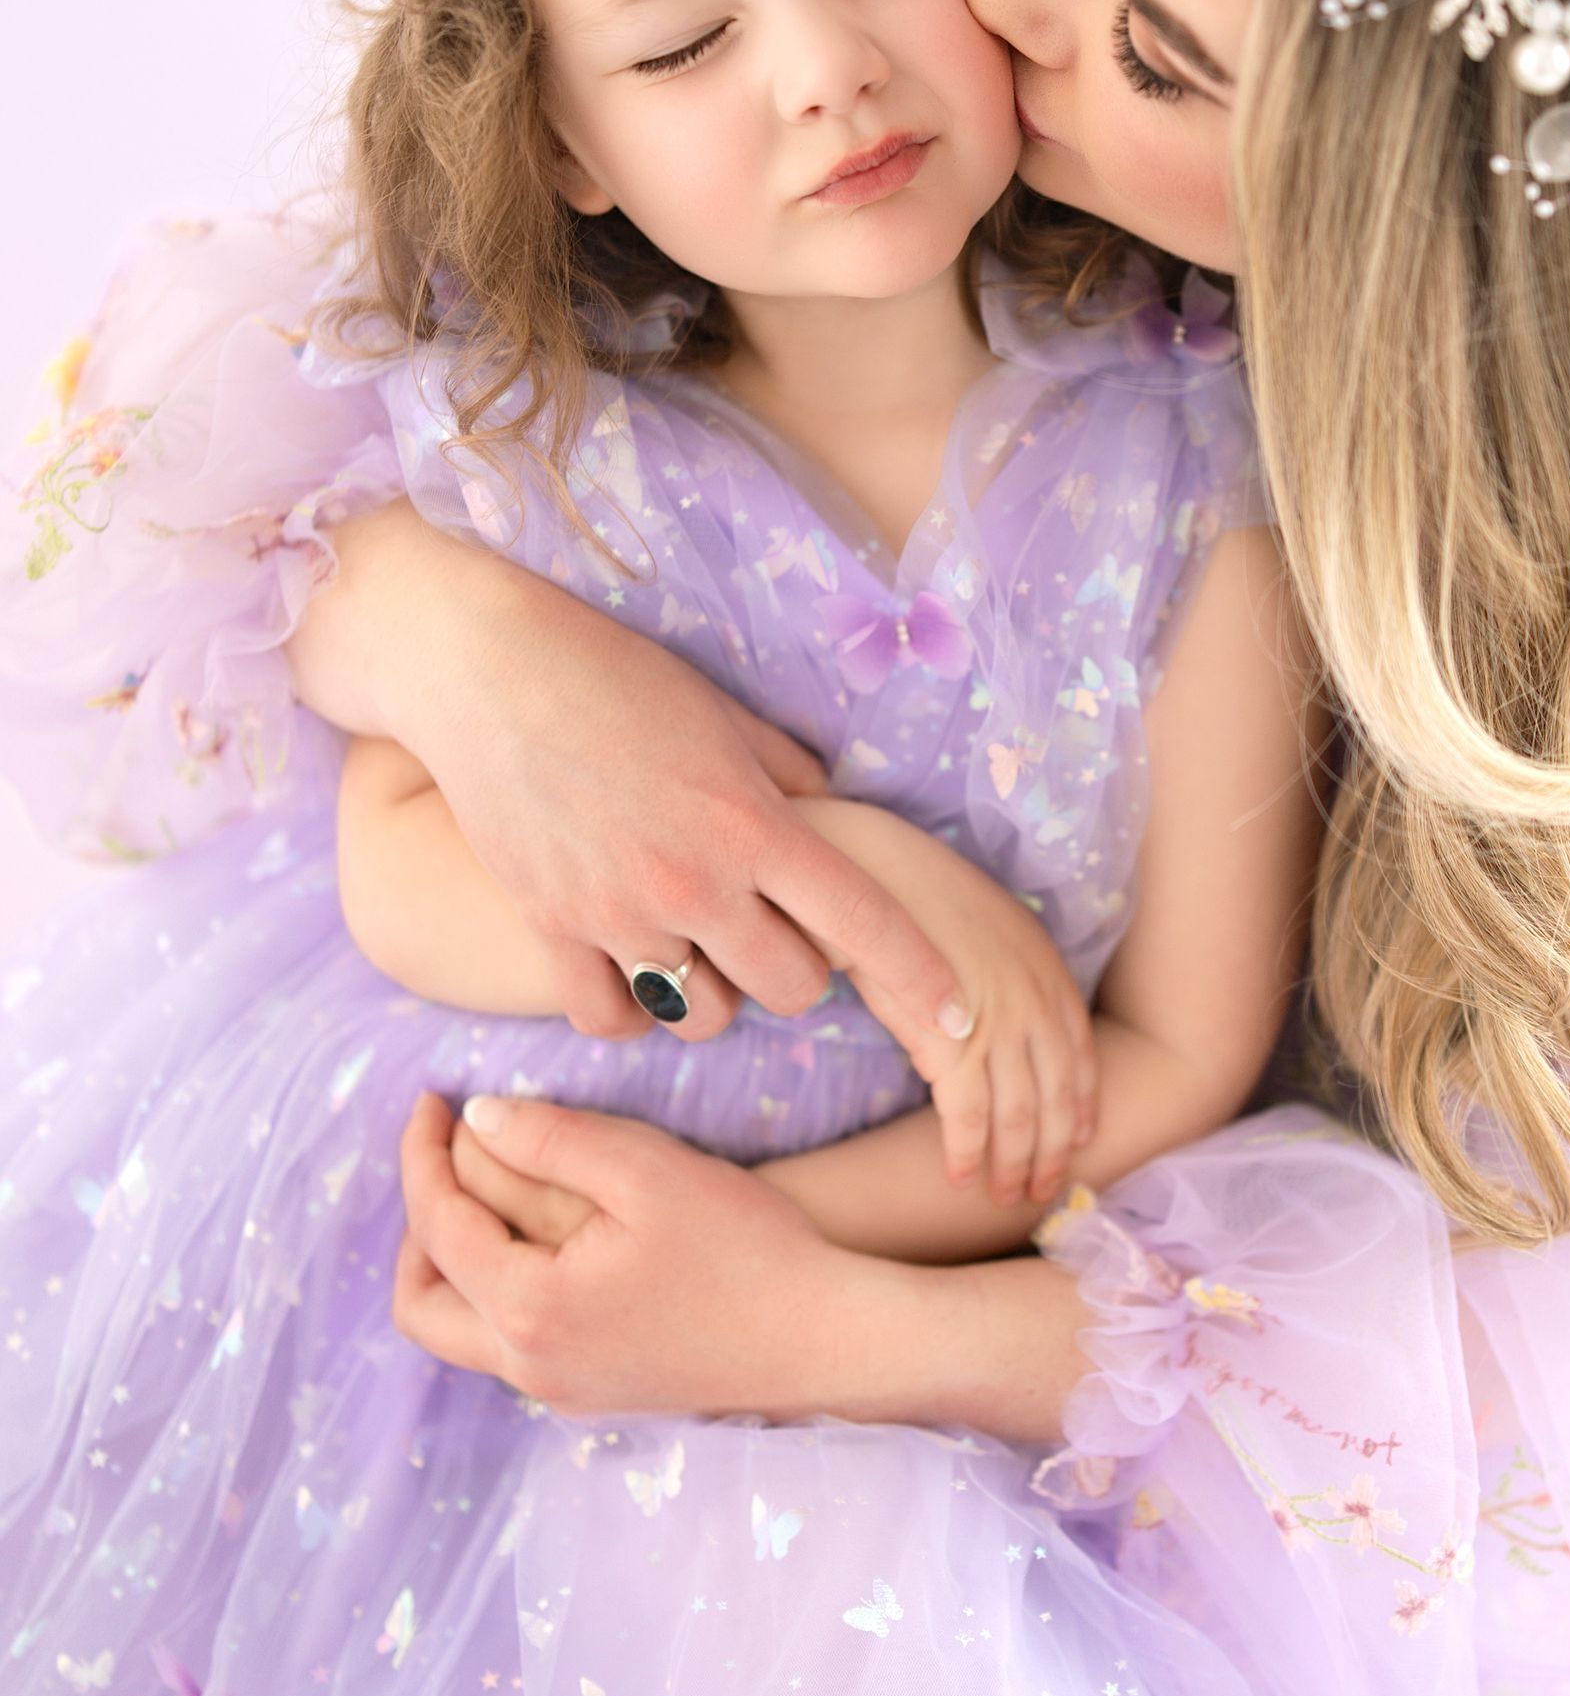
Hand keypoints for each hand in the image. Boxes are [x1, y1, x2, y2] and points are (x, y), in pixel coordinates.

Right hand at [295, 502, 970, 1055]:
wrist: (484, 672)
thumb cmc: (615, 677)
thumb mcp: (724, 716)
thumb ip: (788, 779)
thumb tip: (835, 818)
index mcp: (753, 823)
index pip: (863, 922)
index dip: (922, 975)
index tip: (960, 1014)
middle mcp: (695, 882)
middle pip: (791, 990)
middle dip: (799, 974)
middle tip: (775, 934)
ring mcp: (619, 914)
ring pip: (703, 1019)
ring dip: (715, 997)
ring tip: (700, 952)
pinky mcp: (551, 930)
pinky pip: (612, 1023)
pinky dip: (630, 1012)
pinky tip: (633, 973)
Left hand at [392, 1089, 1093, 1442]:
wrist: (828, 1340)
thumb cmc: (748, 1248)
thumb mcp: (647, 1169)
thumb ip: (549, 1137)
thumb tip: (475, 1118)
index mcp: (529, 1309)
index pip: (436, 1223)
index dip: (421, 1151)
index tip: (432, 1097)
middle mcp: (530, 1366)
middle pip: (421, 1304)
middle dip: (417, 1222)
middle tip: (441, 1156)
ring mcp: (562, 1390)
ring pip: (461, 1333)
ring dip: (454, 1262)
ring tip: (485, 1193)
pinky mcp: (596, 1395)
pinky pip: (509, 1346)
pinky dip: (497, 1290)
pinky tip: (543, 1241)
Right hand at [804, 801, 1096, 1201]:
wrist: (864, 864)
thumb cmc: (908, 890)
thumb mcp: (982, 923)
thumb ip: (1007, 972)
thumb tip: (1000, 1015)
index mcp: (1046, 966)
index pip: (1081, 1052)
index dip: (1082, 1103)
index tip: (1079, 1137)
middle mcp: (1034, 998)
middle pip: (1056, 1094)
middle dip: (1052, 1149)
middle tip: (1043, 1188)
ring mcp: (996, 1022)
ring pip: (1019, 1115)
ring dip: (1014, 1163)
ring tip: (1004, 1195)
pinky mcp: (950, 1042)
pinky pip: (968, 1117)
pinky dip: (968, 1152)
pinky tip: (959, 1174)